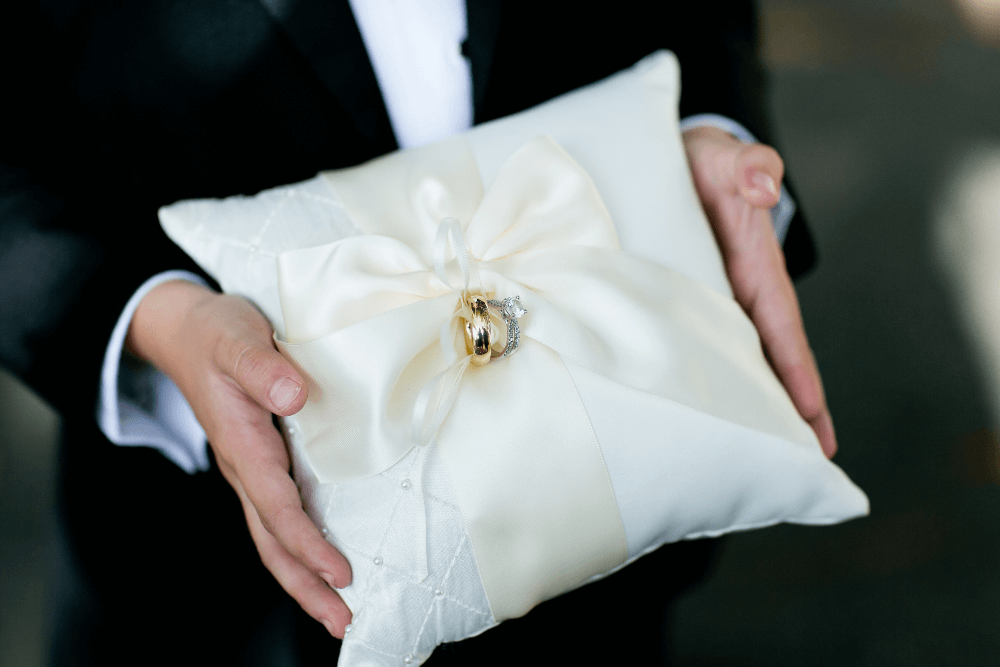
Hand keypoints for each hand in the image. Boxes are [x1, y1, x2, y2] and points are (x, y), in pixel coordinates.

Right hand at [126, 280, 353, 635]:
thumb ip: (263, 367)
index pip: (278, 507)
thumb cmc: (217, 334)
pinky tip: (321, 561)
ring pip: (274, 536)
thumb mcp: (238, 339)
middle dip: (306, 586)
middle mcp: (245, 467)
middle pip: (273, 542)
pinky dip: (301, 547)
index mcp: (242, 444)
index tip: (340, 573)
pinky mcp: (261, 463)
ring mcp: (251, 470)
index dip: (309, 544)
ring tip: (337, 611)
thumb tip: (294, 395)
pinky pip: (279, 516)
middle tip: (343, 622)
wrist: (186, 331)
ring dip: (304, 576)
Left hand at [682, 126, 836, 457]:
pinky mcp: (683, 302)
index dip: (798, 380)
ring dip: (746, 406)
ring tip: (750, 457)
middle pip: (766, 362)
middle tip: (800, 466)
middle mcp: (737, 293)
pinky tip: (696, 413)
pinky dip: (705, 380)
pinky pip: (697, 346)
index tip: (814, 428)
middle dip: (785, 413)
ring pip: (733, 362)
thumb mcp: (722, 156)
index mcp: (753, 269)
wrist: (671, 160)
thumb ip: (746, 163)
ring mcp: (711, 301)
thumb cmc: (703, 161)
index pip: (782, 333)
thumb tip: (764, 182)